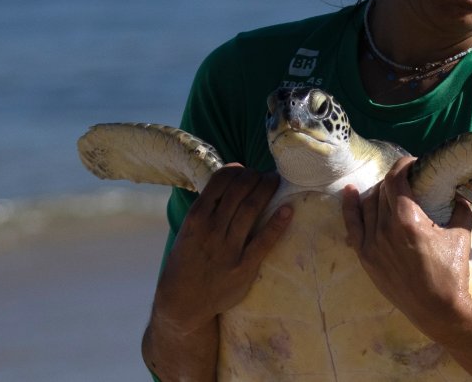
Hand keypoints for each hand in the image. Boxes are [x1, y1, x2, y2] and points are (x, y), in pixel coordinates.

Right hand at [153, 164, 291, 332]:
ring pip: (251, 209)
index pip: (219, 182)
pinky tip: (288, 210)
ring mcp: (228, 249)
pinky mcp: (243, 267)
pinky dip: (277, 223)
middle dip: (255, 176)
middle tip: (267, 173)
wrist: (183, 302)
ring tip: (276, 181)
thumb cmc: (187, 261)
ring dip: (267, 190)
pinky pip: (264, 242)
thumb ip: (206, 211)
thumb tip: (229, 185)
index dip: (236, 171)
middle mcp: (212, 229)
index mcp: (196, 218)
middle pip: (239, 191)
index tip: (246, 170)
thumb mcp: (188, 231)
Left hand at [342, 157, 471, 333]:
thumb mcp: (461, 234)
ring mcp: (371, 243)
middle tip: (409, 181)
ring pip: (368, 204)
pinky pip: (353, 226)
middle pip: (382, 190)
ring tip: (391, 191)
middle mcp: (384, 227)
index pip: (396, 179)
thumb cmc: (452, 273)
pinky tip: (350, 193)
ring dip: (379, 192)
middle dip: (396, 180)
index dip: (403, 165)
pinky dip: (350, 207)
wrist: (438, 311)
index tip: (412, 163)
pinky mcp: (366, 257)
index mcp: (406, 219)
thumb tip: (461, 190)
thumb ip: (460, 207)